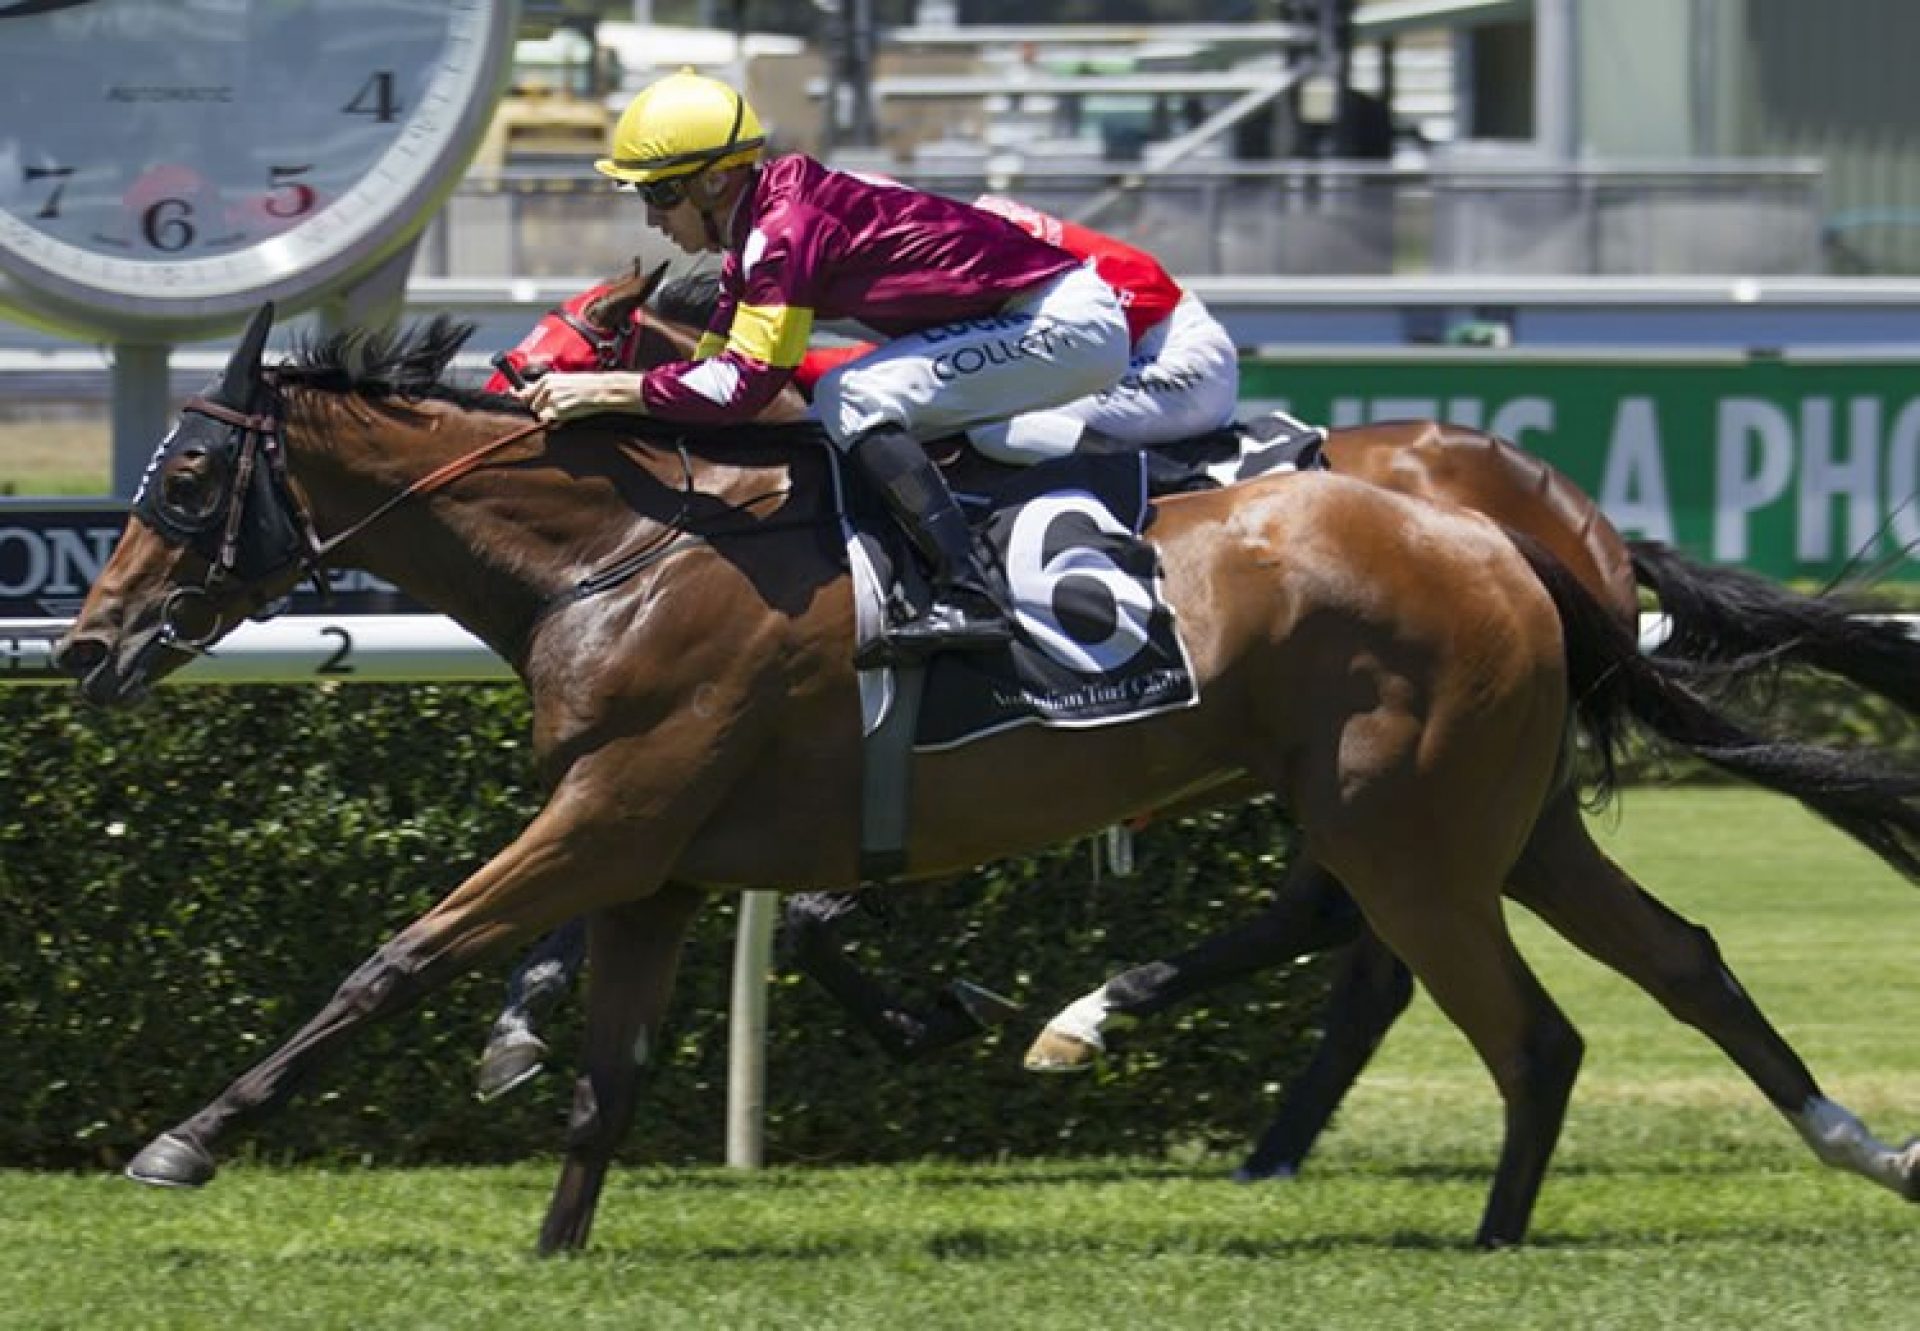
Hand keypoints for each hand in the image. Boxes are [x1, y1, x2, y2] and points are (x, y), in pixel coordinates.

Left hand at [518, 371, 643, 423]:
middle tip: (558, 406)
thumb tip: (525, 392)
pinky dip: (556, 421)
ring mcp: (552, 400)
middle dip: (540, 408)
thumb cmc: (586, 386)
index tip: (512, 395)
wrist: (601, 390)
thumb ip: (545, 388)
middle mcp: (547, 388)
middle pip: (532, 405)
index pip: (526, 391)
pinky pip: (550, 421)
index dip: (519, 396)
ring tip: (567, 408)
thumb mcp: (564, 381)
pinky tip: (569, 413)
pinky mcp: (558, 411)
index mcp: (547, 379)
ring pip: (540, 414)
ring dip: (549, 415)